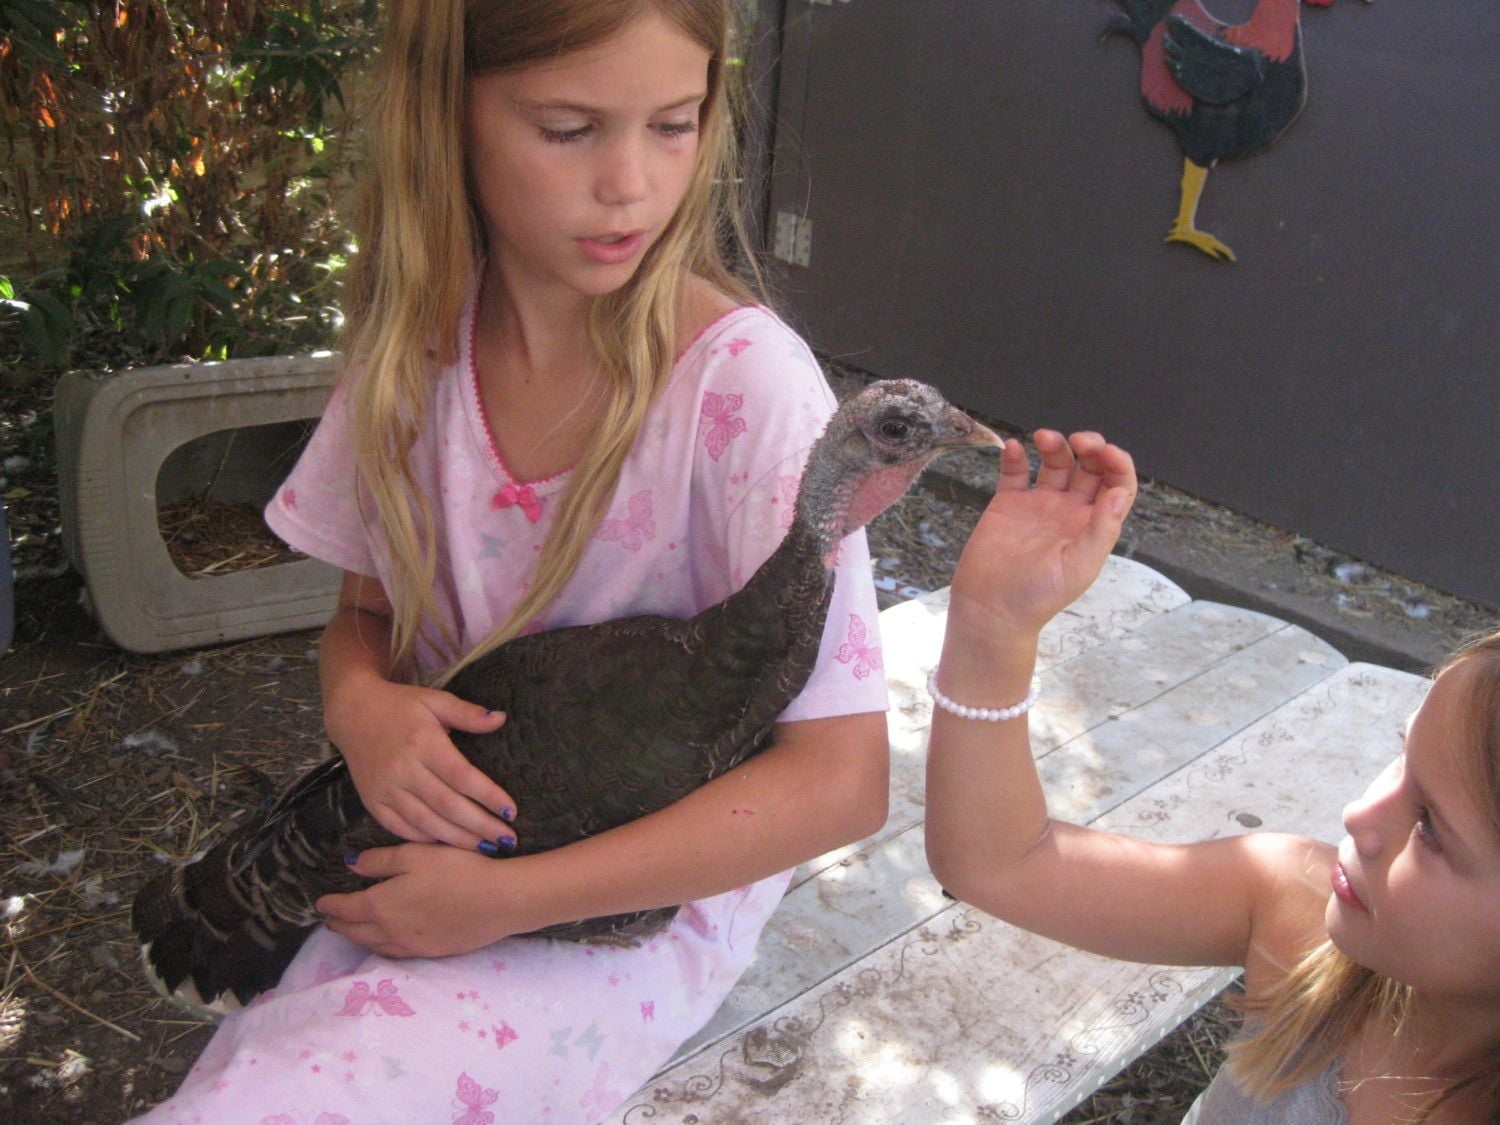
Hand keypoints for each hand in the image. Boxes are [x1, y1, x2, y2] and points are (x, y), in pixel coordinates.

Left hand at [317, 845, 521, 957]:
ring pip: (374, 946)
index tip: (320, 903)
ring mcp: (412, 945)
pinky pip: (396, 953)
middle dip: (340, 925)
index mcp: (382, 904)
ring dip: (358, 939)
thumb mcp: (416, 854)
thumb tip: (352, 865)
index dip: (332, 905)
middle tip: (330, 920)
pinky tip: (385, 943)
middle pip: (356, 931)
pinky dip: (381, 948)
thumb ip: (380, 861)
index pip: (347, 908)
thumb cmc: (457, 870)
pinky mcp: (432, 952)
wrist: (498, 901)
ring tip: (351, 932)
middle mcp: (391, 930)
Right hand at [325, 679, 518, 851]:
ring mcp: (385, 789)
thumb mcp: (435, 700)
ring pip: (425, 822)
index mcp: (423, 743)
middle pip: (447, 805)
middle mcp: (403, 769)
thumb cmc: (401, 706)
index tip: (511, 810)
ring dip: (457, 839)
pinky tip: (448, 845)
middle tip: (507, 839)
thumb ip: (467, 713)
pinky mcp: (372, 802)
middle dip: (479, 825)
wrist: (353, 713)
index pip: (461, 776)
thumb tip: (501, 719)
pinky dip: (425, 839)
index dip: (488, 796)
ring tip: (484, 847)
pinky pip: (400, 828)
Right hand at [948, 429, 1135, 641]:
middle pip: (1089, 467)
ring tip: (1044, 438)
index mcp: (1092, 525)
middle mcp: (1069, 511)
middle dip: (1090, 447)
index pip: (1116, 484)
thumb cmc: (1037, 596)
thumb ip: (1101, 529)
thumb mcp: (1079, 566)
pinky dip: (1014, 456)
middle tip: (1079, 441)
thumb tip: (1120, 492)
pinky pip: (1015, 472)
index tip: (1105, 452)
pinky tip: (1014, 448)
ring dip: (1055, 445)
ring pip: (1055, 463)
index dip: (1117, 463)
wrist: (990, 608)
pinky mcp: (1008, 503)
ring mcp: (1038, 505)